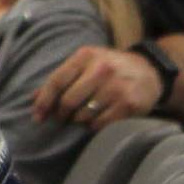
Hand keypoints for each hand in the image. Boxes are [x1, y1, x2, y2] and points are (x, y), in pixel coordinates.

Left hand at [32, 45, 162, 129]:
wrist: (149, 71)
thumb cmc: (110, 68)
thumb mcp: (86, 63)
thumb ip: (61, 77)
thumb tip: (34, 98)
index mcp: (86, 56)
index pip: (57, 81)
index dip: (44, 101)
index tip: (37, 116)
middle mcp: (101, 69)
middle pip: (68, 101)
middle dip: (61, 114)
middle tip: (61, 118)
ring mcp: (116, 87)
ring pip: (83, 115)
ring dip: (78, 120)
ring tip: (82, 116)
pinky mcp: (129, 104)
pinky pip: (100, 124)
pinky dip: (94, 126)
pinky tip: (97, 120)